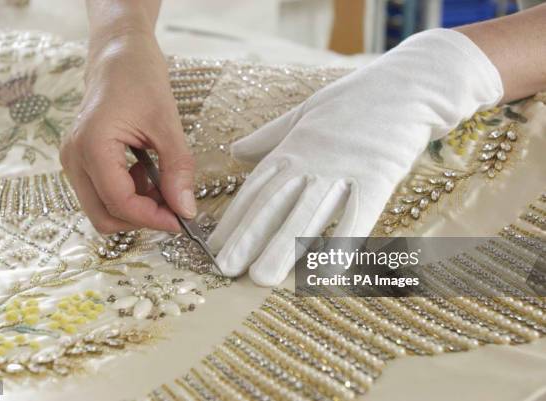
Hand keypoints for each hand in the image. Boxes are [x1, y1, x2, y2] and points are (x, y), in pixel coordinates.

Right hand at [60, 32, 195, 233]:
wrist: (118, 54)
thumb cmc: (139, 77)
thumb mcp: (167, 123)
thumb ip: (177, 169)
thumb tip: (186, 209)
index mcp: (91, 146)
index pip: (119, 203)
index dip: (152, 218)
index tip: (182, 220)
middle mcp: (74, 158)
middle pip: (103, 217)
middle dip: (141, 219)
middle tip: (174, 207)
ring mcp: (74, 160)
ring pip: (102, 209)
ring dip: (135, 207)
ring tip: (163, 183)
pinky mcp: (81, 160)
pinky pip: (102, 194)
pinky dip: (129, 195)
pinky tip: (148, 175)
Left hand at [208, 29, 502, 285]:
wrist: (410, 84)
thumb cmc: (357, 99)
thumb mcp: (305, 113)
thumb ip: (270, 138)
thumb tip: (235, 151)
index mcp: (293, 148)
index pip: (256, 189)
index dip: (234, 219)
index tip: (214, 247)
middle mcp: (311, 161)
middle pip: (274, 204)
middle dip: (248, 238)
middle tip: (225, 270)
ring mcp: (344, 170)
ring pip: (309, 213)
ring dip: (284, 247)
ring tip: (262, 279)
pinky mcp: (378, 176)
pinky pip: (358, 215)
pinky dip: (343, 243)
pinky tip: (328, 272)